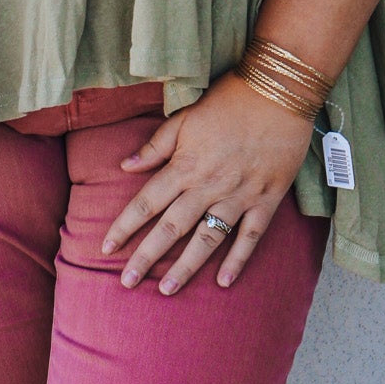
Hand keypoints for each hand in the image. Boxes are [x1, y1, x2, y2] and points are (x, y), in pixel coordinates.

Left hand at [100, 74, 314, 294]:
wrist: (278, 93)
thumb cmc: (228, 101)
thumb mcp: (185, 117)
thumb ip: (156, 145)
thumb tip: (125, 166)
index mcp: (185, 165)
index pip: (147, 202)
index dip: (125, 226)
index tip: (106, 247)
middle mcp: (208, 186)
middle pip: (171, 228)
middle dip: (147, 257)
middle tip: (127, 283)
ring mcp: (238, 196)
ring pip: (207, 239)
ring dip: (185, 266)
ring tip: (167, 290)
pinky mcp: (265, 200)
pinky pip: (249, 237)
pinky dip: (237, 260)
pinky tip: (223, 282)